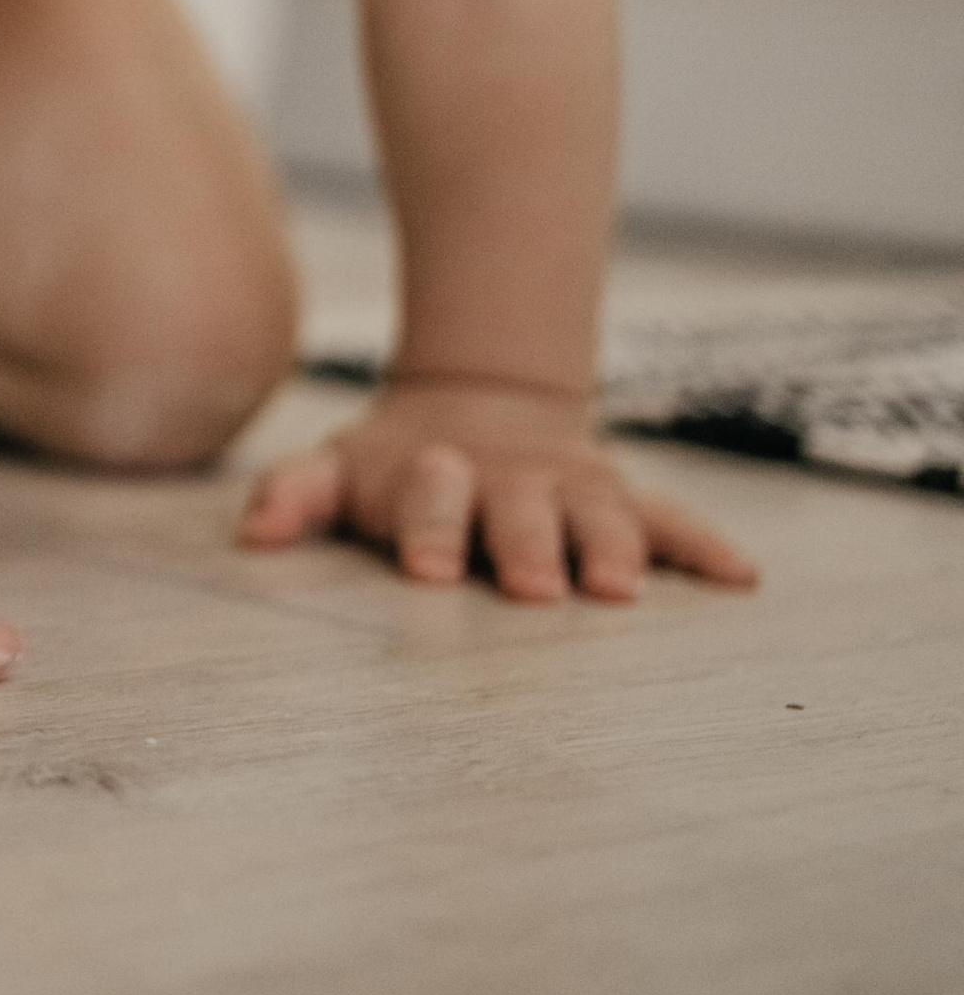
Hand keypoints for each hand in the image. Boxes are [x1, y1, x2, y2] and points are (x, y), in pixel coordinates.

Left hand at [238, 378, 758, 602]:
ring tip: (622, 589)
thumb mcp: (341, 470)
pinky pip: (670, 521)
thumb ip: (296, 495)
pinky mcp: (622, 499)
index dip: (429, 530)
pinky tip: (742, 578)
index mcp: (434, 476)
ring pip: (599, 515)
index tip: (429, 572)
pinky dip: (705, 546)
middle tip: (536, 587)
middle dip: (527, 545)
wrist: (479, 405)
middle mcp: (508, 482)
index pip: (428, 499)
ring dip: (612, 549)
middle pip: (519, 511)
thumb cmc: (399, 467)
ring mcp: (570, 489)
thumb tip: (251, 534)